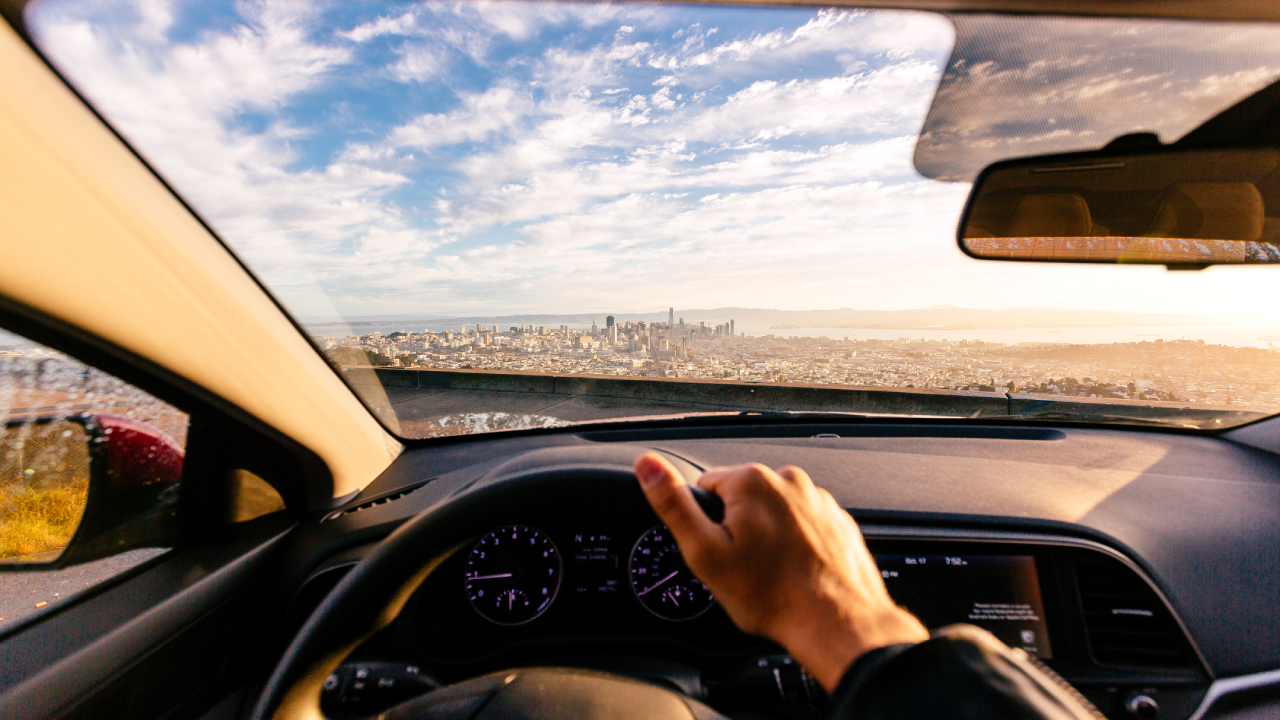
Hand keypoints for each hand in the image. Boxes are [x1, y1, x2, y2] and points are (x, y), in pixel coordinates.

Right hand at [633, 452, 927, 691]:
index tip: (720, 553)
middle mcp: (788, 481)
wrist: (836, 623)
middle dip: (737, 531)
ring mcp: (817, 500)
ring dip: (768, 538)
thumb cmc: (773, 596)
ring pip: (773, 514)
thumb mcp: (705, 552)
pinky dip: (795, 546)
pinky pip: (802, 526)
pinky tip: (795, 572)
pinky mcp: (837, 520)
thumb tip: (647, 465)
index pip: (705, 489)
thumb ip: (673, 505)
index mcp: (751, 480)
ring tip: (772, 574)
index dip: (706, 526)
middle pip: (741, 500)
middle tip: (744, 569)